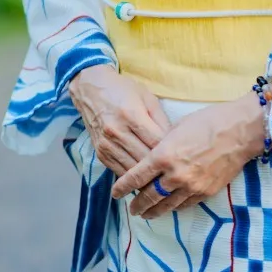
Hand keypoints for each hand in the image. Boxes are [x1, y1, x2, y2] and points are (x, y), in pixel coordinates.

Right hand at [68, 63, 172, 177]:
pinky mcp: (100, 154)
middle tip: (175, 172)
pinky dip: (133, 177)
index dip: (170, 152)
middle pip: (144, 160)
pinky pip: (120, 172)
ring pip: (132, 170)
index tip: (180, 157)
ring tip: (162, 180)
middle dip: (161, 168)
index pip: (156, 142)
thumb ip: (161, 120)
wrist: (90, 90)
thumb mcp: (147, 97)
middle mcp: (117, 132)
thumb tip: (173, 143)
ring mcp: (107, 145)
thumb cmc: (122, 90)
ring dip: (147, 178)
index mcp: (131, 115)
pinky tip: (144, 177)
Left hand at [111, 91, 264, 217]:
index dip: (123, 186)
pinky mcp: (205, 193)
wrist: (239, 131)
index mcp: (163, 155)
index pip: (136, 176)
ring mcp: (191, 186)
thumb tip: (153, 154)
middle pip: (149, 196)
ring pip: (166, 206)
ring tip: (146, 214)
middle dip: (137, 203)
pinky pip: (184, 205)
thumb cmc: (207, 121)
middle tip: (130, 208)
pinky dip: (174, 207)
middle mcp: (174, 175)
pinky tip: (169, 207)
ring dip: (153, 211)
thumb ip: (162, 144)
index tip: (115, 193)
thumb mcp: (177, 127)